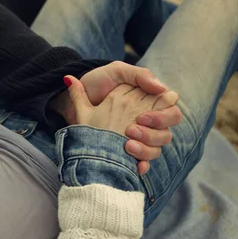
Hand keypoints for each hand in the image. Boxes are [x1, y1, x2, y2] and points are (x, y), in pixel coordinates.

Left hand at [64, 75, 180, 173]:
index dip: (162, 117)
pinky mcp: (126, 150)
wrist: (67, 99)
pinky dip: (141, 165)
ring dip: (145, 149)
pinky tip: (134, 166)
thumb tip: (163, 88)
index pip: (170, 111)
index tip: (142, 118)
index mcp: (148, 101)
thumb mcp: (116, 72)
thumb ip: (140, 76)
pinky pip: (143, 163)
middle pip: (166, 133)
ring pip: (157, 149)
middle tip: (130, 130)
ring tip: (126, 145)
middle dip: (153, 134)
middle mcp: (146, 121)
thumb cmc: (95, 83)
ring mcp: (137, 137)